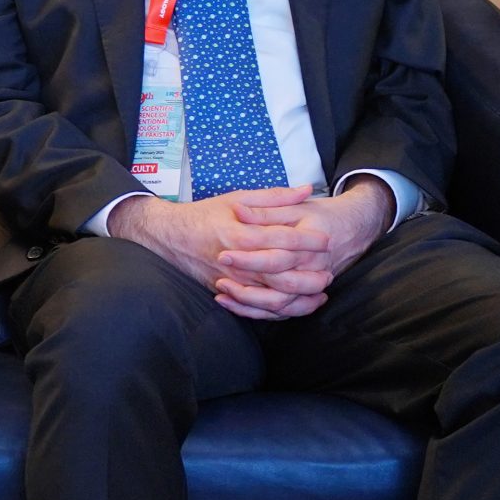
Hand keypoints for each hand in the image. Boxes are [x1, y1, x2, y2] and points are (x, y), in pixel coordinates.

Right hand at [109, 185, 334, 318]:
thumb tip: (305, 190)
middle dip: (310, 274)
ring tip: (321, 289)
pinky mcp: (229, 292)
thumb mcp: (237, 199)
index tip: (325, 238)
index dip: (307, 240)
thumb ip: (273, 196)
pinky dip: (283, 310)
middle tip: (329, 268)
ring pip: (274, 298)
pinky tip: (300, 303)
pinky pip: (260, 309)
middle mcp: (237, 262)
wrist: (169, 236)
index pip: (281, 240)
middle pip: (282, 275)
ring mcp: (233, 281)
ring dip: (302, 296)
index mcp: (240, 234)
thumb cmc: (205, 215)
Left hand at [214, 178, 391, 318]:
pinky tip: (233, 303)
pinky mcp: (306, 295)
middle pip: (280, 286)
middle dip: (247, 287)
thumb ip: (265, 209)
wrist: (352, 228)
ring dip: (250, 303)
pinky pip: (284, 312)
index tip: (222, 255)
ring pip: (282, 305)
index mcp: (308, 245)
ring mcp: (311, 284)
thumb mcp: (291, 208)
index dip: (248, 258)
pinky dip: (259, 312)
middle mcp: (313, 268)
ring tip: (222, 292)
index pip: (277, 258)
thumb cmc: (317, 215)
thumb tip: (238, 210)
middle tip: (219, 280)